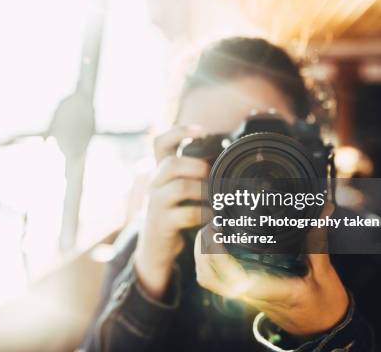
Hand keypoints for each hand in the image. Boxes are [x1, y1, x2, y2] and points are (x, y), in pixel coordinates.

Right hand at [134, 125, 209, 299]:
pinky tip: (213, 218)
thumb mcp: (180, 191)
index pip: (160, 143)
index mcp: (160, 172)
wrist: (155, 249)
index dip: (178, 132)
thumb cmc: (175, 215)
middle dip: (197, 166)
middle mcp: (154, 184)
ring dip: (203, 190)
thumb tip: (226, 158)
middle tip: (213, 176)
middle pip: (171, 163)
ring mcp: (156, 204)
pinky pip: (185, 214)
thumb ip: (194, 174)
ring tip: (216, 198)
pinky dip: (203, 214)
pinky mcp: (162, 224)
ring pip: (179, 186)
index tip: (201, 130)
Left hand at [194, 203, 348, 335]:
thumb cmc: (324, 304)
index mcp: (274, 291)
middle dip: (203, 249)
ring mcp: (244, 296)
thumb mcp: (326, 275)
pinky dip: (207, 261)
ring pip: (209, 280)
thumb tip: (319, 213)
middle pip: (210, 278)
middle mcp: (253, 295)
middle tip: (213, 223)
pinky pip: (215, 279)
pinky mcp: (243, 293)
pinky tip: (215, 242)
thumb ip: (317, 243)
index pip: (236, 279)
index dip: (219, 256)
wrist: (322, 329)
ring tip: (212, 229)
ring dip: (202, 254)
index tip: (218, 230)